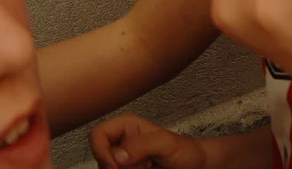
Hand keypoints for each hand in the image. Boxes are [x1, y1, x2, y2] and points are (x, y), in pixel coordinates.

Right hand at [89, 114, 205, 168]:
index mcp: (125, 126)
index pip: (97, 135)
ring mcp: (122, 160)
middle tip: (144, 164)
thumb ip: (142, 145)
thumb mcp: (166, 143)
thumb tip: (117, 156)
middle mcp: (120, 142)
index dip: (101, 151)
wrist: (194, 167)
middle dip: (118, 167)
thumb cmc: (185, 151)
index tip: (116, 165)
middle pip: (100, 158)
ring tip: (147, 167)